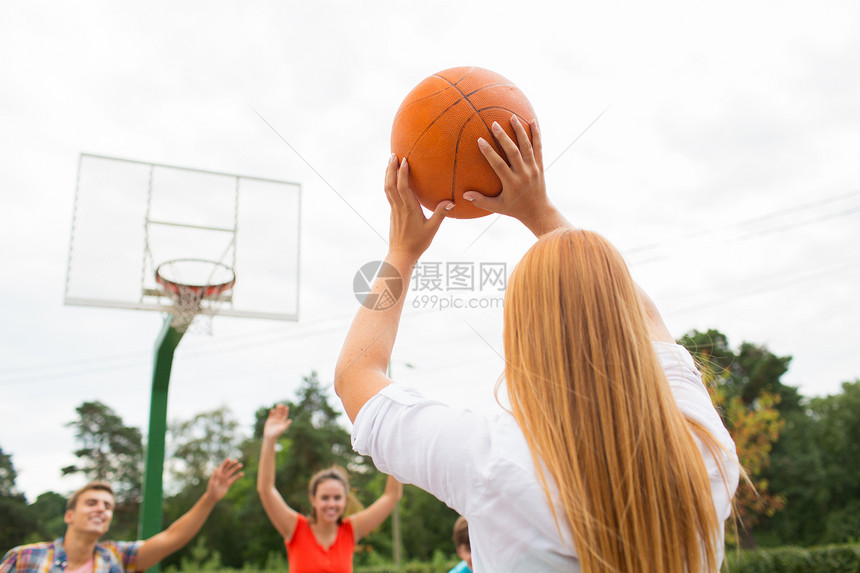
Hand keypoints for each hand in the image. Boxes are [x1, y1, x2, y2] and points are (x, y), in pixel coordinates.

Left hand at [206, 458, 243, 500]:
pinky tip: (242, 474)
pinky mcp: (229, 484)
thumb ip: (215, 475)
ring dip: (236, 469)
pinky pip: (234, 479)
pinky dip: (238, 476)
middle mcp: (222, 475)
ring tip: (241, 465)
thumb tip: (216, 467)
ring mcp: (225, 479)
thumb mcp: (212, 482)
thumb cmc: (211, 489)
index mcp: (217, 474)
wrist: (213, 497)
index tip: (229, 459)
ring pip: (232, 473)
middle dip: (232, 464)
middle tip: (236, 461)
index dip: (225, 463)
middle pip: (228, 468)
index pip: (222, 466)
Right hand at [263, 404, 291, 439]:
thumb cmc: (277, 433)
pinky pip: (271, 415)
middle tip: (281, 405)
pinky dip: (271, 412)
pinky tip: (272, 410)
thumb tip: (290, 420)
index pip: (284, 415)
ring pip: (275, 413)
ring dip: (276, 409)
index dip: (286, 411)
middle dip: (280, 409)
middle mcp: (278, 420)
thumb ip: (286, 424)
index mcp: (282, 421)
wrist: (270, 436)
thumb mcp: (282, 429)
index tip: (286, 407)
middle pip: (280, 413)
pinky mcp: (269, 420)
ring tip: (277, 405)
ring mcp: (274, 420)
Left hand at [385, 154, 451, 262]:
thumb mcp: (432, 229)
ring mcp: (394, 210)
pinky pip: (389, 194)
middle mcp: (399, 207)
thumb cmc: (418, 243)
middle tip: (393, 155)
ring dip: (388, 174)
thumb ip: (440, 214)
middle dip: (390, 169)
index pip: (402, 187)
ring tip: (391, 162)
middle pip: (390, 184)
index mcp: (409, 209)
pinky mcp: (393, 213)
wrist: (401, 254)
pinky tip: (393, 179)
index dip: (402, 173)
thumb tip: (451, 202)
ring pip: (387, 189)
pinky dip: (390, 183)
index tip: (404, 160)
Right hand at [464, 116, 566, 235]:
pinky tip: (532, 120)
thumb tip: (464, 195)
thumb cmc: (515, 209)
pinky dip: (536, 133)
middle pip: (513, 152)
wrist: (539, 211)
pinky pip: (538, 147)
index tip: (480, 140)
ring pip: (527, 146)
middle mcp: (523, 174)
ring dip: (520, 130)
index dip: (489, 152)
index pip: (499, 164)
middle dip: (503, 137)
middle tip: (494, 123)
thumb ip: (481, 201)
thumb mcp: (498, 207)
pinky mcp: (539, 165)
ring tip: (512, 116)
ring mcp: (533, 168)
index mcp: (512, 183)